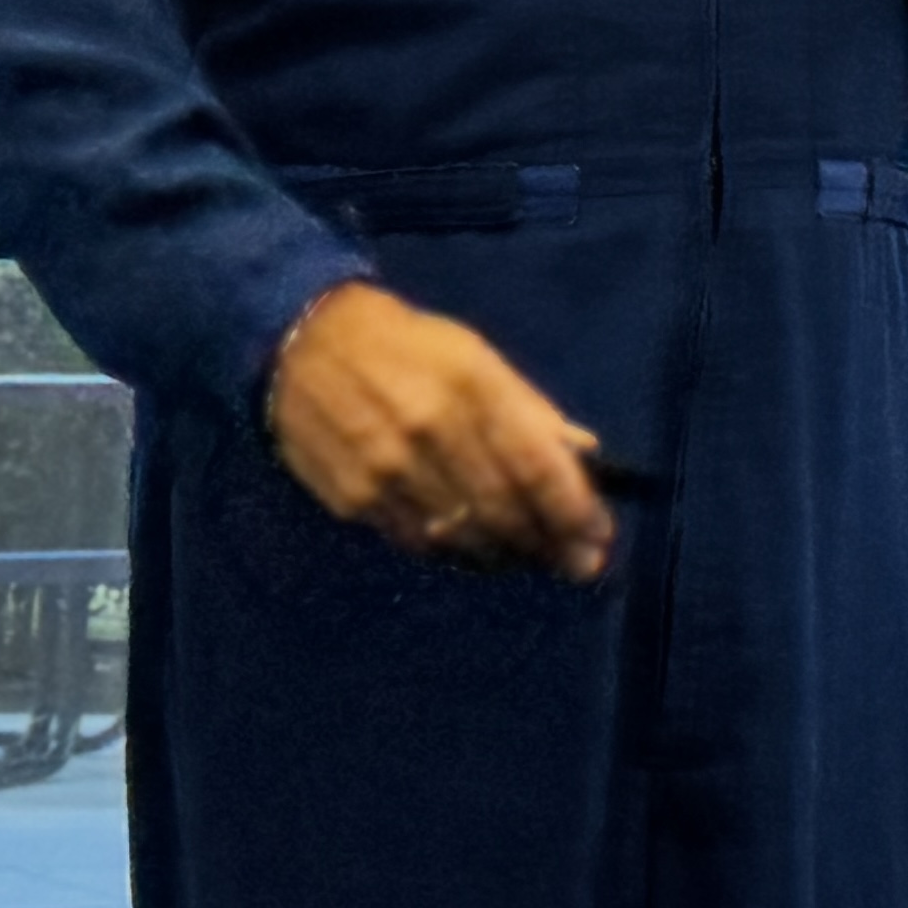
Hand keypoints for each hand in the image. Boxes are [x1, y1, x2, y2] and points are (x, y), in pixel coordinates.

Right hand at [264, 281, 612, 579]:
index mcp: (470, 382)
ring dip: (509, 555)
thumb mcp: (475, 354)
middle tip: (579, 563)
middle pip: (504, 508)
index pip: (534, 462)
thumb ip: (529, 408)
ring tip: (536, 559)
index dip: (573, 508)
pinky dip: (459, 555)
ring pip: (464, 536)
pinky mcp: (355, 500)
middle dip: (549, 542)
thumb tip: (582, 456)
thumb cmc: (408, 345)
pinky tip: (482, 553)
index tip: (600, 537)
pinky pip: (420, 542)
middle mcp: (431, 429)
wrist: (307, 344)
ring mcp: (388, 470)